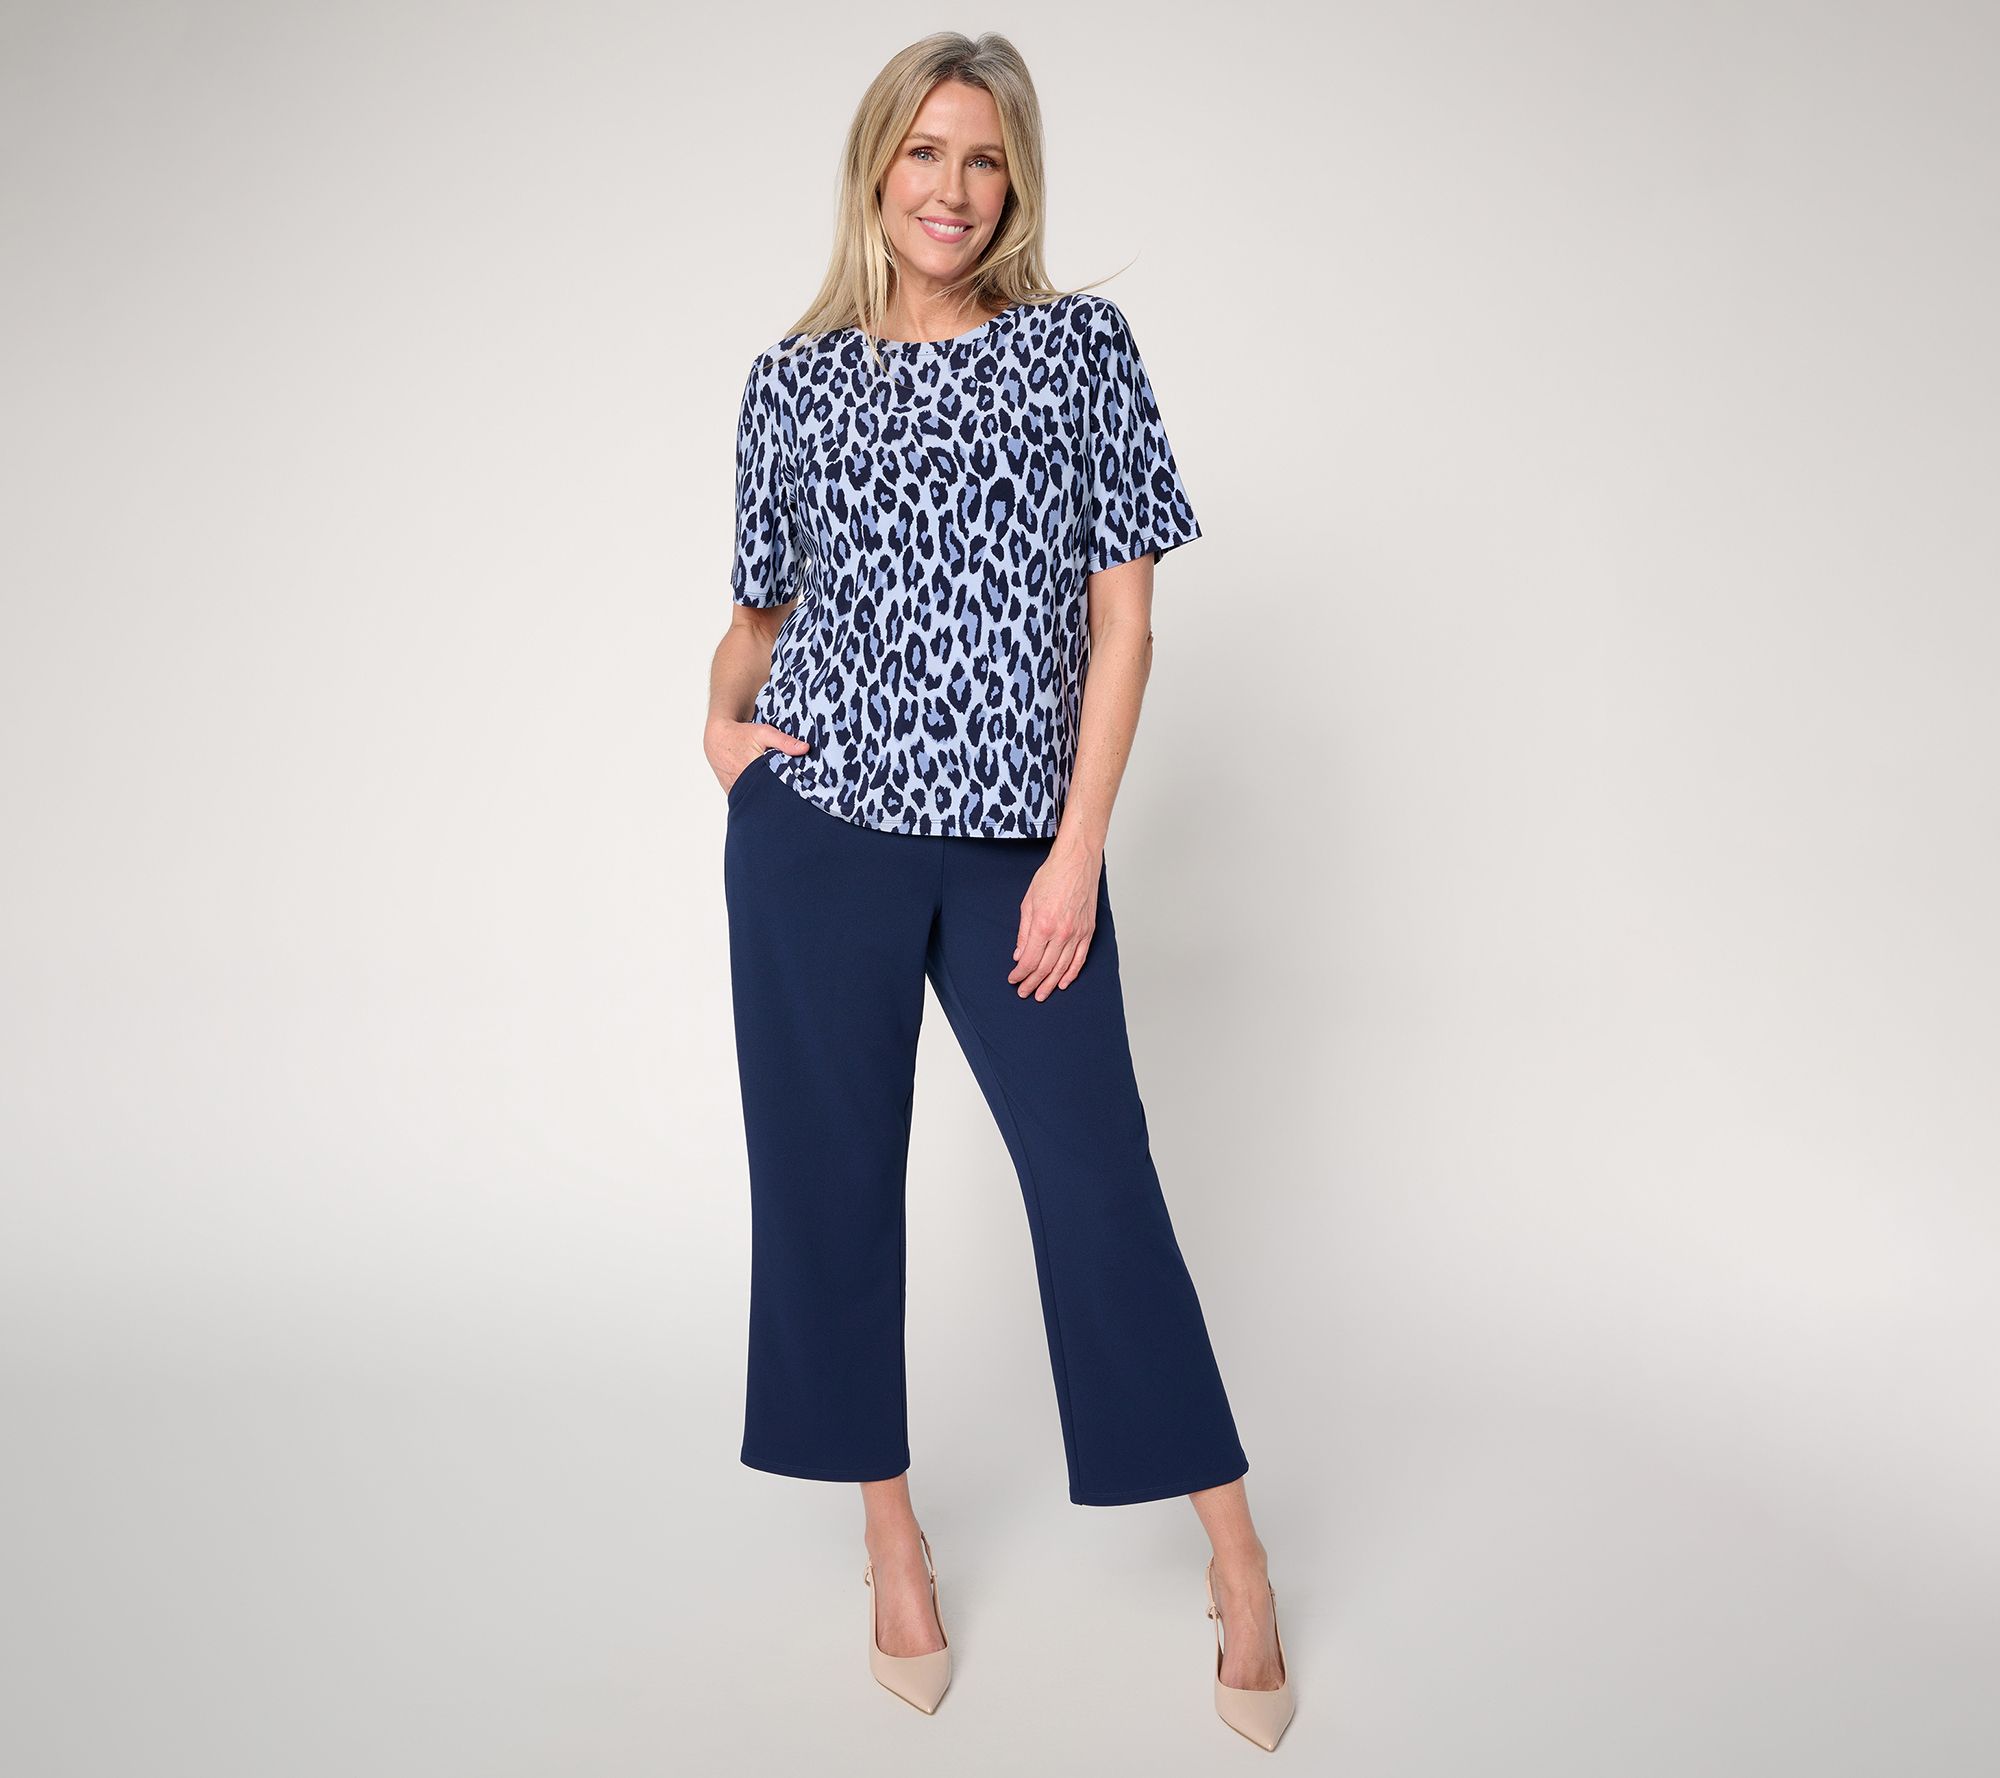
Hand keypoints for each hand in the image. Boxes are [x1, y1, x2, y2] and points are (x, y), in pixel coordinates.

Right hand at [707, 718, 806, 795]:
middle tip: (796, 791)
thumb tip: (805, 748)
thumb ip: (784, 741)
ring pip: (759, 799)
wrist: (717, 740)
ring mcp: (737, 791)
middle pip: (770, 794)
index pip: (779, 783)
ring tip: (781, 792)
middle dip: (782, 792)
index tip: (804, 784)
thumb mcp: (764, 732)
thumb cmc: (740, 734)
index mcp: (753, 769)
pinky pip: (749, 799)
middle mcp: (744, 783)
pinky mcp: (734, 794)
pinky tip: (767, 792)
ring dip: (770, 796)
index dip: (791, 784)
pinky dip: (758, 797)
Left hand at [1010, 842, 1101, 998]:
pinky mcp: (1088, 931)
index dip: (1020, 974)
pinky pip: (1080, 959)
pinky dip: (1071, 973)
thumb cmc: (1052, 876)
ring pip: (1062, 968)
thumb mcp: (1028, 902)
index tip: (1013, 979)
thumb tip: (1019, 954)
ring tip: (1041, 994)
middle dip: (1032, 983)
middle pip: (1045, 968)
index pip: (1029, 960)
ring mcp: (1077, 934)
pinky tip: (1064, 982)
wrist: (1076, 862)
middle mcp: (1061, 933)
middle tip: (1024, 992)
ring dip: (1051, 984)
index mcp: (1043, 925)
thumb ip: (1023, 931)